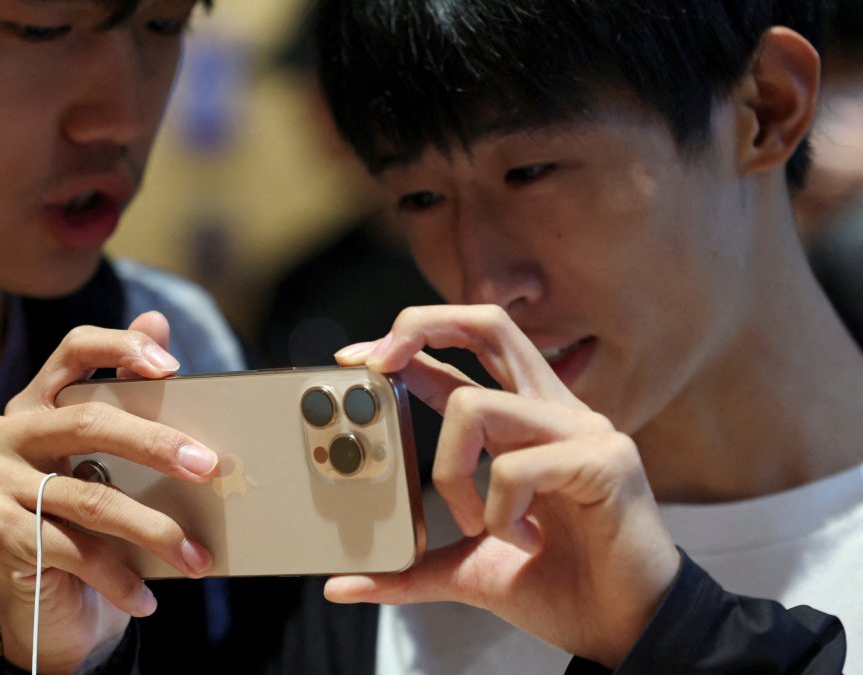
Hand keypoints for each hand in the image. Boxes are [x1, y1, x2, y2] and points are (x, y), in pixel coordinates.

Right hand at [0, 312, 216, 673]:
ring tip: (197, 555)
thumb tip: (158, 321)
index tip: (173, 366)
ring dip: (154, 531)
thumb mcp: (117, 469)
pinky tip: (147, 597)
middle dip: (157, 445)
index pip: (74, 350)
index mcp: (34, 404)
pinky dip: (118, 577)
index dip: (121, 347)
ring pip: (91, 495)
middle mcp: (2, 432)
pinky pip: (72, 548)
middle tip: (209, 467)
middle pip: (88, 421)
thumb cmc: (92, 533)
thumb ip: (132, 402)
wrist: (52, 616)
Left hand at [328, 305, 679, 667]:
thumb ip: (412, 566)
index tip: (352, 360)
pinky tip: (527, 542)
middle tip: (377, 363)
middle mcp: (554, 412)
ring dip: (450, 474)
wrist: (625, 632)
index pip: (464, 357)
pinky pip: (513, 467)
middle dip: (421, 326)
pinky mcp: (604, 459)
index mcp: (524, 425)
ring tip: (474, 526)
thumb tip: (344, 585)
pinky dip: (499, 513)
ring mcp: (583, 429)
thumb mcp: (467, 567)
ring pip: (474, 405)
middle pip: (489, 323)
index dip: (410, 343)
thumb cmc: (561, 588)